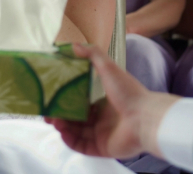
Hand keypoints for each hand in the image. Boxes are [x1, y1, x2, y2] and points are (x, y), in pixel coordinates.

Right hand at [45, 43, 179, 159]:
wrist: (145, 118)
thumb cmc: (128, 92)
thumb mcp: (109, 68)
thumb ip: (93, 54)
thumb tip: (74, 45)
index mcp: (105, 101)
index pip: (81, 102)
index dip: (66, 100)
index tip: (53, 97)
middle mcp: (103, 118)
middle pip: (76, 119)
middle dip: (60, 115)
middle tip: (48, 111)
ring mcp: (102, 134)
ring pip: (76, 132)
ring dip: (62, 126)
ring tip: (53, 120)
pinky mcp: (102, 148)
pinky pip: (81, 146)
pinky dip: (70, 141)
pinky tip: (62, 133)